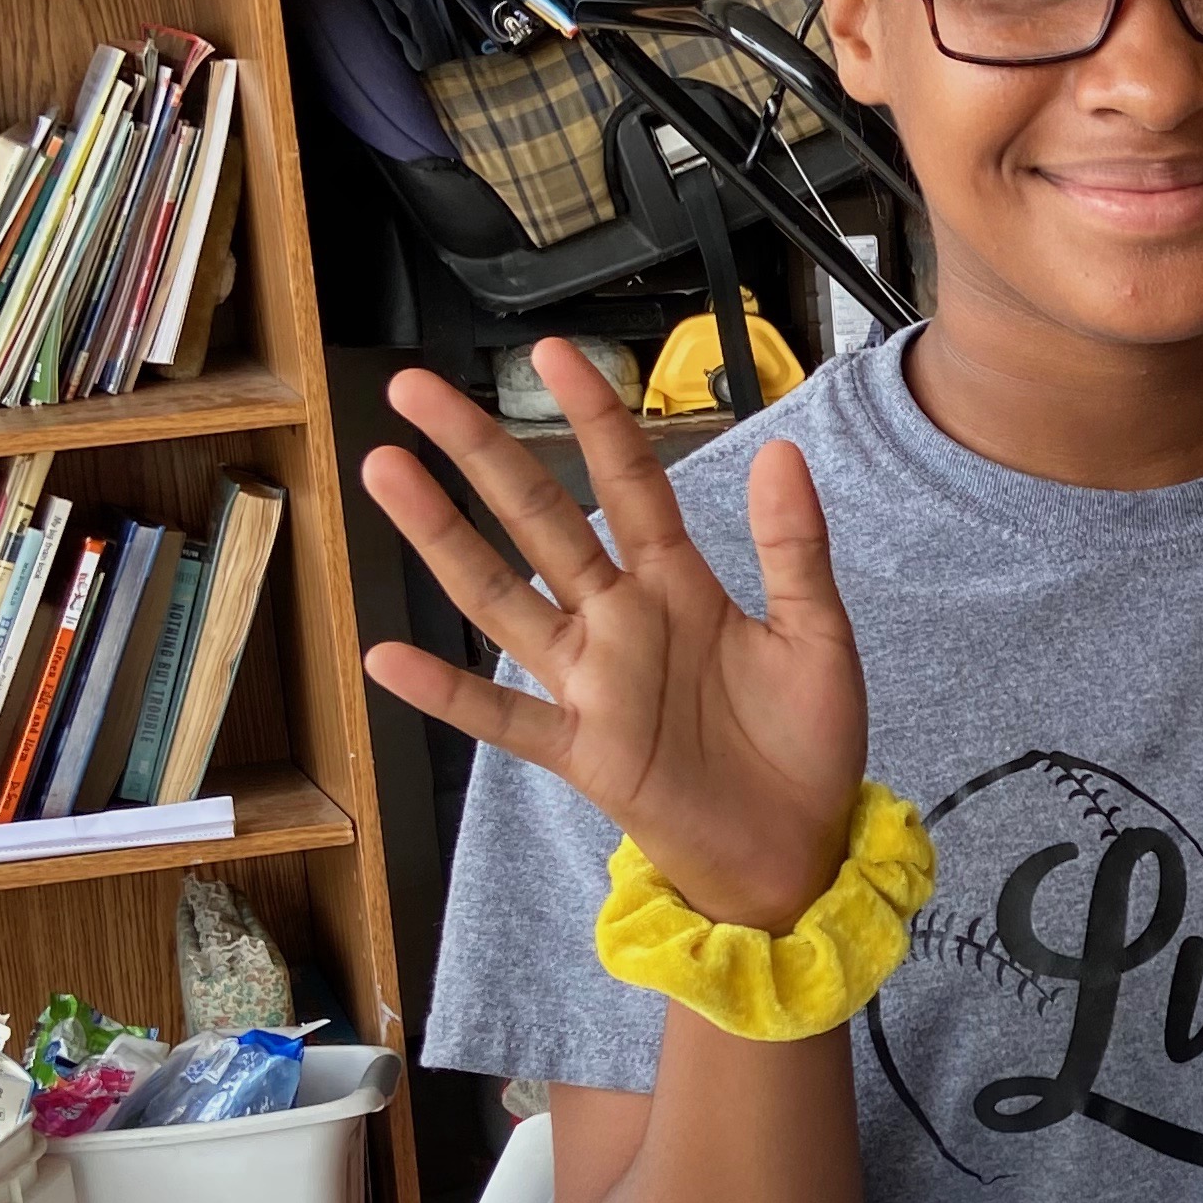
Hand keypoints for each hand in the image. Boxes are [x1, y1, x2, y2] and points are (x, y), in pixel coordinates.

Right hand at [361, 339, 867, 938]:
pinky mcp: (583, 751)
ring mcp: (592, 683)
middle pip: (539, 518)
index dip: (593, 416)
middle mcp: (620, 621)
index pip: (626, 480)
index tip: (552, 353)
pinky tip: (387, 659)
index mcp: (678, 585)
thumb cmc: (806, 745)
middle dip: (480, 450)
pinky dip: (447, 693)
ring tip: (386, 472)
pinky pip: (504, 718)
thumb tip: (781, 450)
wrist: (798, 849)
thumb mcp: (817, 636)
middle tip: (415, 389)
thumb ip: (794, 549)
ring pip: (503, 597)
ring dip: (442, 538)